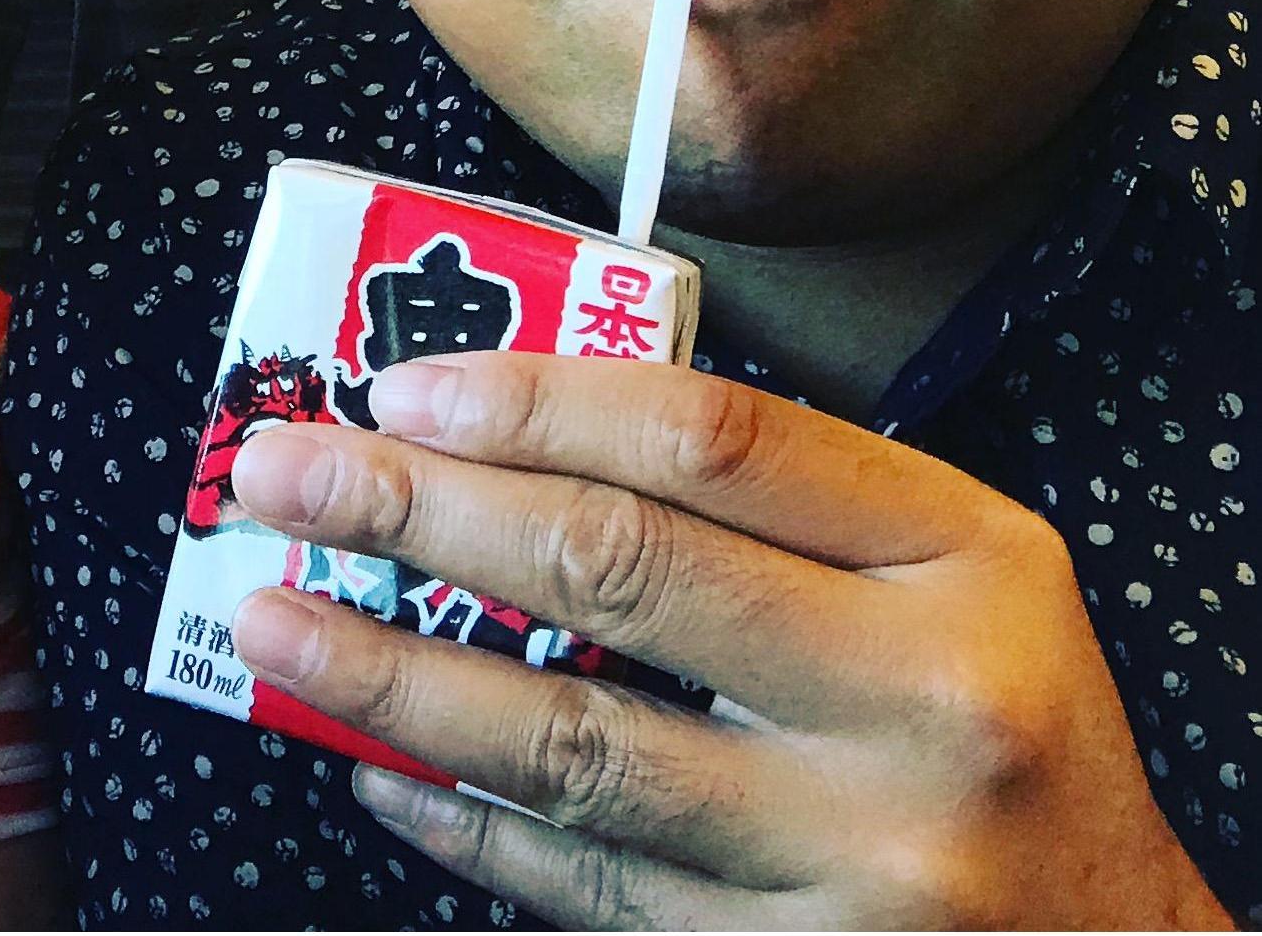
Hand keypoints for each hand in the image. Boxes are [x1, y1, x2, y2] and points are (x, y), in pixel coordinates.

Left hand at [227, 354, 1231, 930]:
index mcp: (962, 561)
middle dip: (417, 511)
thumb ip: (774, 498)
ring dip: (392, 677)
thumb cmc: (1000, 720)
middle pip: (618, 569)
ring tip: (271, 625)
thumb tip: (507, 439)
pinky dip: (460, 824)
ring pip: (572, 749)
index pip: (710, 436)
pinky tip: (370, 766)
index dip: (533, 397)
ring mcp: (855, 864)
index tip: (397, 385)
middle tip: (282, 474)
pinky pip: (584, 888)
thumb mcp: (952, 568)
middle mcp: (920, 706)